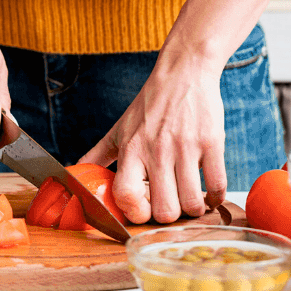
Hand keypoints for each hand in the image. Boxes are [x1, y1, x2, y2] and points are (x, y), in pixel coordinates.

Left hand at [79, 62, 227, 223]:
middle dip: (168, 217)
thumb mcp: (118, 129)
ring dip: (193, 210)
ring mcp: (186, 147)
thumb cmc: (150, 104)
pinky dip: (215, 198)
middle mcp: (157, 150)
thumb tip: (72, 177)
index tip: (143, 210)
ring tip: (190, 200)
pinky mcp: (212, 143)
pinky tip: (208, 193)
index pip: (126, 195)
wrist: (183, 73)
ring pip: (192, 203)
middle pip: (164, 210)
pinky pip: (217, 186)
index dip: (135, 213)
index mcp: (132, 149)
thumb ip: (96, 156)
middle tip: (170, 206)